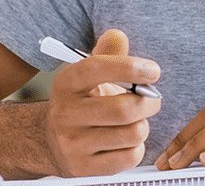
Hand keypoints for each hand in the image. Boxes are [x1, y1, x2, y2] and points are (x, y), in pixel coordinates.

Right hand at [45, 29, 162, 176]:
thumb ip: (107, 53)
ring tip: (135, 121)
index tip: (153, 71)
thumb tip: (117, 36)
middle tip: (152, 100)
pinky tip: (125, 141)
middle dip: (149, 103)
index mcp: (66, 83)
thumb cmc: (82, 102)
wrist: (51, 141)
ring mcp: (72, 144)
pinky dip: (136, 148)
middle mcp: (65, 114)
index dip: (129, 67)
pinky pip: (129, 157)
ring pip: (131, 134)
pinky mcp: (83, 168)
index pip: (96, 68)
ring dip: (143, 126)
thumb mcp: (89, 75)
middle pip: (123, 109)